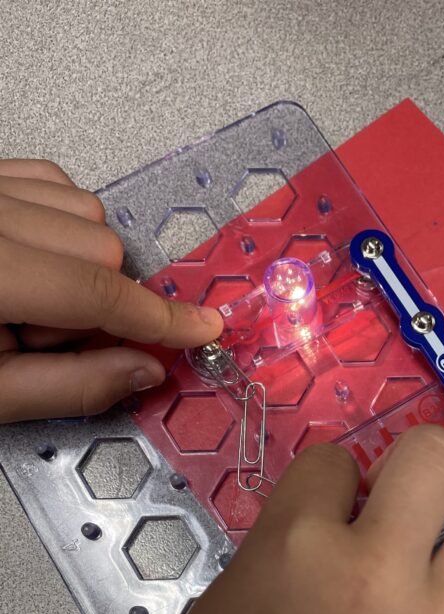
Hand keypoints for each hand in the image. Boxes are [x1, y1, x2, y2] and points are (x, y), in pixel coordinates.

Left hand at [0, 159, 221, 422]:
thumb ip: (67, 386)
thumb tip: (144, 369)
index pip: (98, 292)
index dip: (159, 318)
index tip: (202, 329)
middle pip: (100, 244)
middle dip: (101, 301)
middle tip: (49, 342)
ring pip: (81, 208)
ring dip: (81, 263)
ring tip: (24, 305)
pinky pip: (46, 180)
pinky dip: (60, 221)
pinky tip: (31, 260)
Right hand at [35, 426, 443, 613]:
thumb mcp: (214, 613)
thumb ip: (275, 555)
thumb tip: (332, 528)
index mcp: (292, 550)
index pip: (335, 459)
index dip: (335, 475)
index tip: (337, 502)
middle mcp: (372, 576)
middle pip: (434, 457)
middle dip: (424, 461)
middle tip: (418, 493)